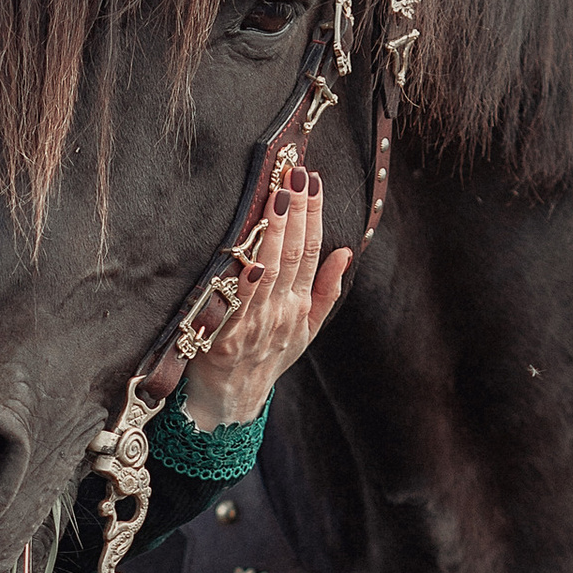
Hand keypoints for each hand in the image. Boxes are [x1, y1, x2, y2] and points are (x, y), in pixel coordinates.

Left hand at [173, 167, 351, 433]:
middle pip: (293, 254)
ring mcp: (254, 324)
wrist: (233, 398)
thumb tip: (346, 251)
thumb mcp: (305, 327)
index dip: (313, 215)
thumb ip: (325, 289)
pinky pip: (237, 306)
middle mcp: (280, 311)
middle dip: (295, 212)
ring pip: (268, 271)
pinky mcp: (226, 339)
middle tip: (296, 174)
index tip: (313, 181)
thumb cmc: (268, 357)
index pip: (312, 250)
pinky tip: (251, 258)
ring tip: (276, 196)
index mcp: (299, 305)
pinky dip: (245, 283)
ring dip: (272, 234)